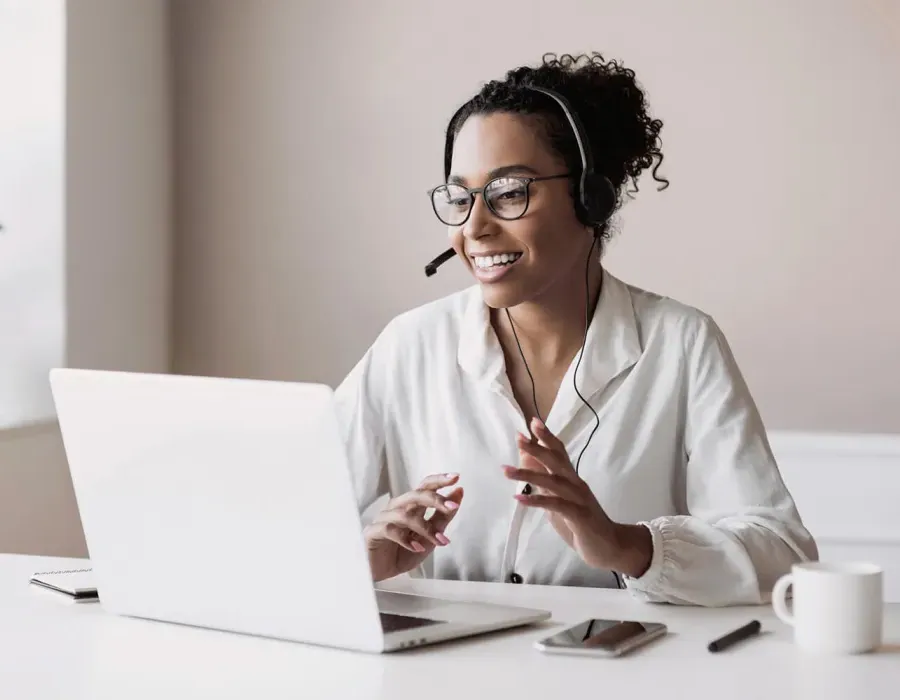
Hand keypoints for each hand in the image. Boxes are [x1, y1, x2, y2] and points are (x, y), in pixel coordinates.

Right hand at [363, 473, 463, 581]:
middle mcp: (397, 508)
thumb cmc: (402, 553)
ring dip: (426, 528)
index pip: (424, 486)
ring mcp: (383, 519)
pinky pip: (389, 529)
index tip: (456, 477)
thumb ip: (443, 517)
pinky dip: (406, 539)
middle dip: (436, 499)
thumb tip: (459, 491)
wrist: (380, 574)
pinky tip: (417, 548)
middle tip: (453, 507)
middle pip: (415, 495)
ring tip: (440, 541)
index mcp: (410, 506)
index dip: (439, 480)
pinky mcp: (373, 532)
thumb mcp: (429, 538)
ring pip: (405, 514)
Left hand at [502, 418, 651, 577]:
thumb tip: (528, 469)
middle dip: (537, 448)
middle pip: (557, 461)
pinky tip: (519, 498)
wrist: (610, 547)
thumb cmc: (582, 525)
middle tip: (519, 437)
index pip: (560, 453)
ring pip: (553, 482)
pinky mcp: (579, 516)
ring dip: (528, 475)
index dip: (547, 438)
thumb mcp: (559, 503)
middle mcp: (576, 484)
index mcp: (572, 480)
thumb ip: (545, 486)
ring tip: (506, 470)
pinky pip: (556, 505)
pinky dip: (537, 500)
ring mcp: (579, 499)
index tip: (532, 423)